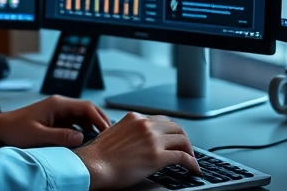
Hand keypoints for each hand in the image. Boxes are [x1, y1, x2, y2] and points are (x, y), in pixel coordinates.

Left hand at [0, 95, 111, 148]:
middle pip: (87, 110)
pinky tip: (87, 140)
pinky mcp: (56, 119)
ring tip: (101, 140)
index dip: (99, 118)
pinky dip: (83, 130)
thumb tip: (81, 138)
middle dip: (99, 121)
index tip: (108, 131)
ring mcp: (58, 111)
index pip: (86, 107)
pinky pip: (75, 122)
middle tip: (109, 136)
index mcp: (58, 104)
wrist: (0, 128)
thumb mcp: (37, 135)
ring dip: (92, 126)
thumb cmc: (16, 129)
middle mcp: (60, 105)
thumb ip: (60, 136)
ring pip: (82, 116)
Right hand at [72, 112, 198, 190]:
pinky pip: (182, 157)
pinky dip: (192, 163)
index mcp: (135, 118)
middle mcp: (145, 125)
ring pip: (182, 140)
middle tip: (186, 149)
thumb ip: (128, 132)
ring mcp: (152, 140)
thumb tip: (137, 141)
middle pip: (175, 127)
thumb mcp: (113, 133)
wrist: (93, 166)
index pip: (161, 120)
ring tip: (191, 159)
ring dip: (190, 150)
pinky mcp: (157, 157)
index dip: (171, 131)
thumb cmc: (98, 155)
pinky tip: (193, 168)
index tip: (175, 138)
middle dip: (183, 138)